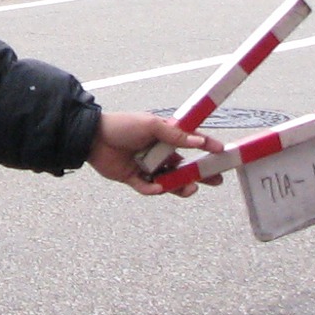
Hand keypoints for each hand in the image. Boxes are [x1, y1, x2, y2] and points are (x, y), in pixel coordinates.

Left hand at [87, 111, 224, 196]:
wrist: (92, 137)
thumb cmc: (122, 125)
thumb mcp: (151, 125)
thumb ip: (175, 135)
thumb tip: (199, 141)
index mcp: (164, 136)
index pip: (190, 141)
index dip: (206, 146)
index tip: (222, 151)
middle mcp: (158, 152)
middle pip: (184, 166)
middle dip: (201, 174)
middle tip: (216, 180)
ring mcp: (146, 166)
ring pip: (169, 180)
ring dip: (180, 185)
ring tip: (190, 188)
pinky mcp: (133, 178)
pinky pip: (148, 188)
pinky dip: (154, 189)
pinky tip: (158, 187)